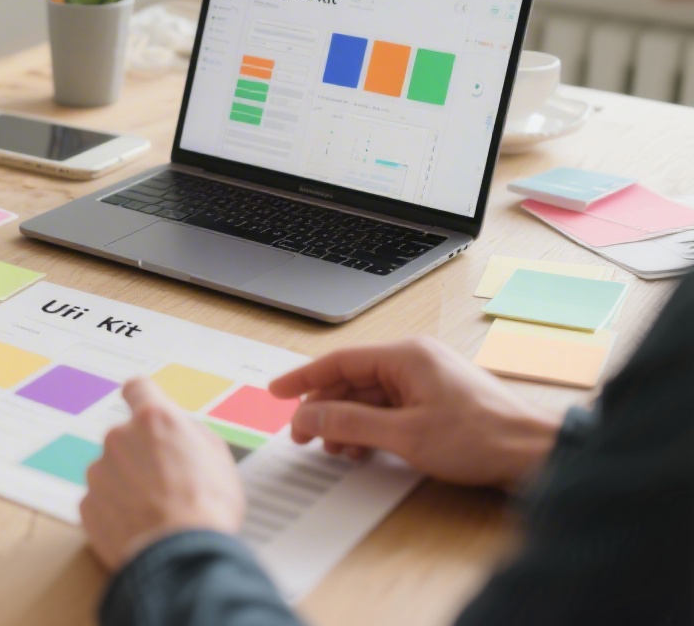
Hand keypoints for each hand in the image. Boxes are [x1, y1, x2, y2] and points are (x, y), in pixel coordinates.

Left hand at [80, 377, 244, 571]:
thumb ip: (190, 433)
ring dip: (128, 485)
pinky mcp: (87, 505)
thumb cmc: (207, 508)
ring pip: (112, 471)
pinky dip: (116, 511)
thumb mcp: (217, 456)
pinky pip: (101, 501)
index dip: (141, 396)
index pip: (138, 389)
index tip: (140, 402)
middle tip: (166, 483)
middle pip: (126, 438)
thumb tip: (179, 432)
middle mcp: (119, 438)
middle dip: (141, 456)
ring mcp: (99, 472)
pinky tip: (139, 526)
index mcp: (154, 420)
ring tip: (155, 512)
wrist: (182, 557)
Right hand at [270, 337, 561, 489]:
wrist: (533, 453)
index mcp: (406, 356)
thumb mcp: (404, 434)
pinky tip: (361, 450)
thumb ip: (350, 422)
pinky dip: (370, 429)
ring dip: (347, 423)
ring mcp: (426, 382)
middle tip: (302, 435)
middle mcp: (414, 362)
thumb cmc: (481, 437)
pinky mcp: (435, 403)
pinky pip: (389, 410)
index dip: (303, 379)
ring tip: (333, 448)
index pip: (339, 362)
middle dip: (324, 409)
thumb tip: (309, 414)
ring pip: (369, 398)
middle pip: (352, 381)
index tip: (277, 393)